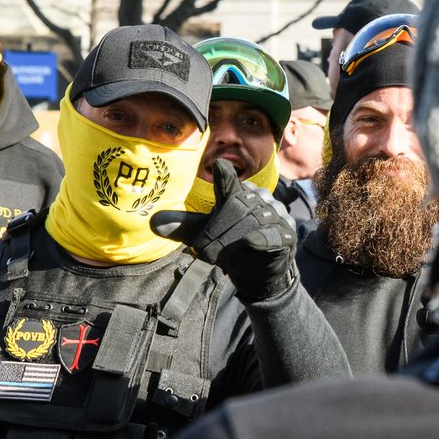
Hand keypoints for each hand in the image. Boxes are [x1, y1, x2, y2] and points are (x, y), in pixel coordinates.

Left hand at [151, 160, 297, 300]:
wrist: (258, 272)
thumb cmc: (230, 245)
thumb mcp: (204, 236)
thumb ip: (183, 226)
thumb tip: (152, 222)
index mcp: (238, 194)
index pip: (229, 184)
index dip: (225, 177)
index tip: (219, 166)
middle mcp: (259, 199)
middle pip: (235, 210)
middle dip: (217, 233)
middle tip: (205, 251)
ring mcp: (275, 215)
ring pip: (251, 223)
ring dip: (232, 242)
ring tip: (222, 256)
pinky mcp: (286, 234)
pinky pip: (270, 235)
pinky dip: (260, 239)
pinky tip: (251, 243)